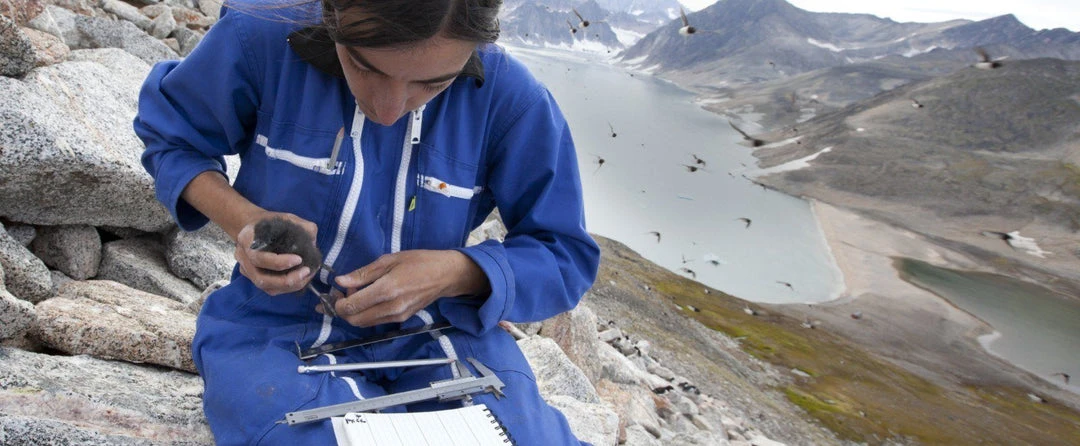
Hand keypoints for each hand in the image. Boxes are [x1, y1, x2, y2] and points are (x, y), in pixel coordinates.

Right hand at [234, 211, 317, 295]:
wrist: (255, 226)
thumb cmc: (271, 223)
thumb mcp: (286, 218)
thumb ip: (301, 226)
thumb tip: (313, 240)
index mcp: (246, 239)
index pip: (259, 257)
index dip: (279, 262)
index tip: (299, 259)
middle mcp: (243, 257)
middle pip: (261, 278)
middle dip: (286, 279)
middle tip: (306, 271)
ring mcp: (247, 270)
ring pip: (266, 287)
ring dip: (289, 286)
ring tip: (306, 277)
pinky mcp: (254, 278)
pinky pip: (270, 289)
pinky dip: (287, 288)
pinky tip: (300, 280)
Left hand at [331, 250, 489, 326]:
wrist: (445, 275)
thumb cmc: (418, 262)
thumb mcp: (389, 260)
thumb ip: (363, 273)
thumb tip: (340, 281)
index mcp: (386, 290)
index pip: (351, 307)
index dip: (337, 302)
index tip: (336, 290)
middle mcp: (390, 308)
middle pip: (354, 320)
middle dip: (343, 310)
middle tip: (343, 293)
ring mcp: (397, 317)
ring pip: (364, 324)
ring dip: (354, 313)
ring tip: (357, 294)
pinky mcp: (401, 320)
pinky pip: (376, 322)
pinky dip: (366, 314)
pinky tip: (369, 299)